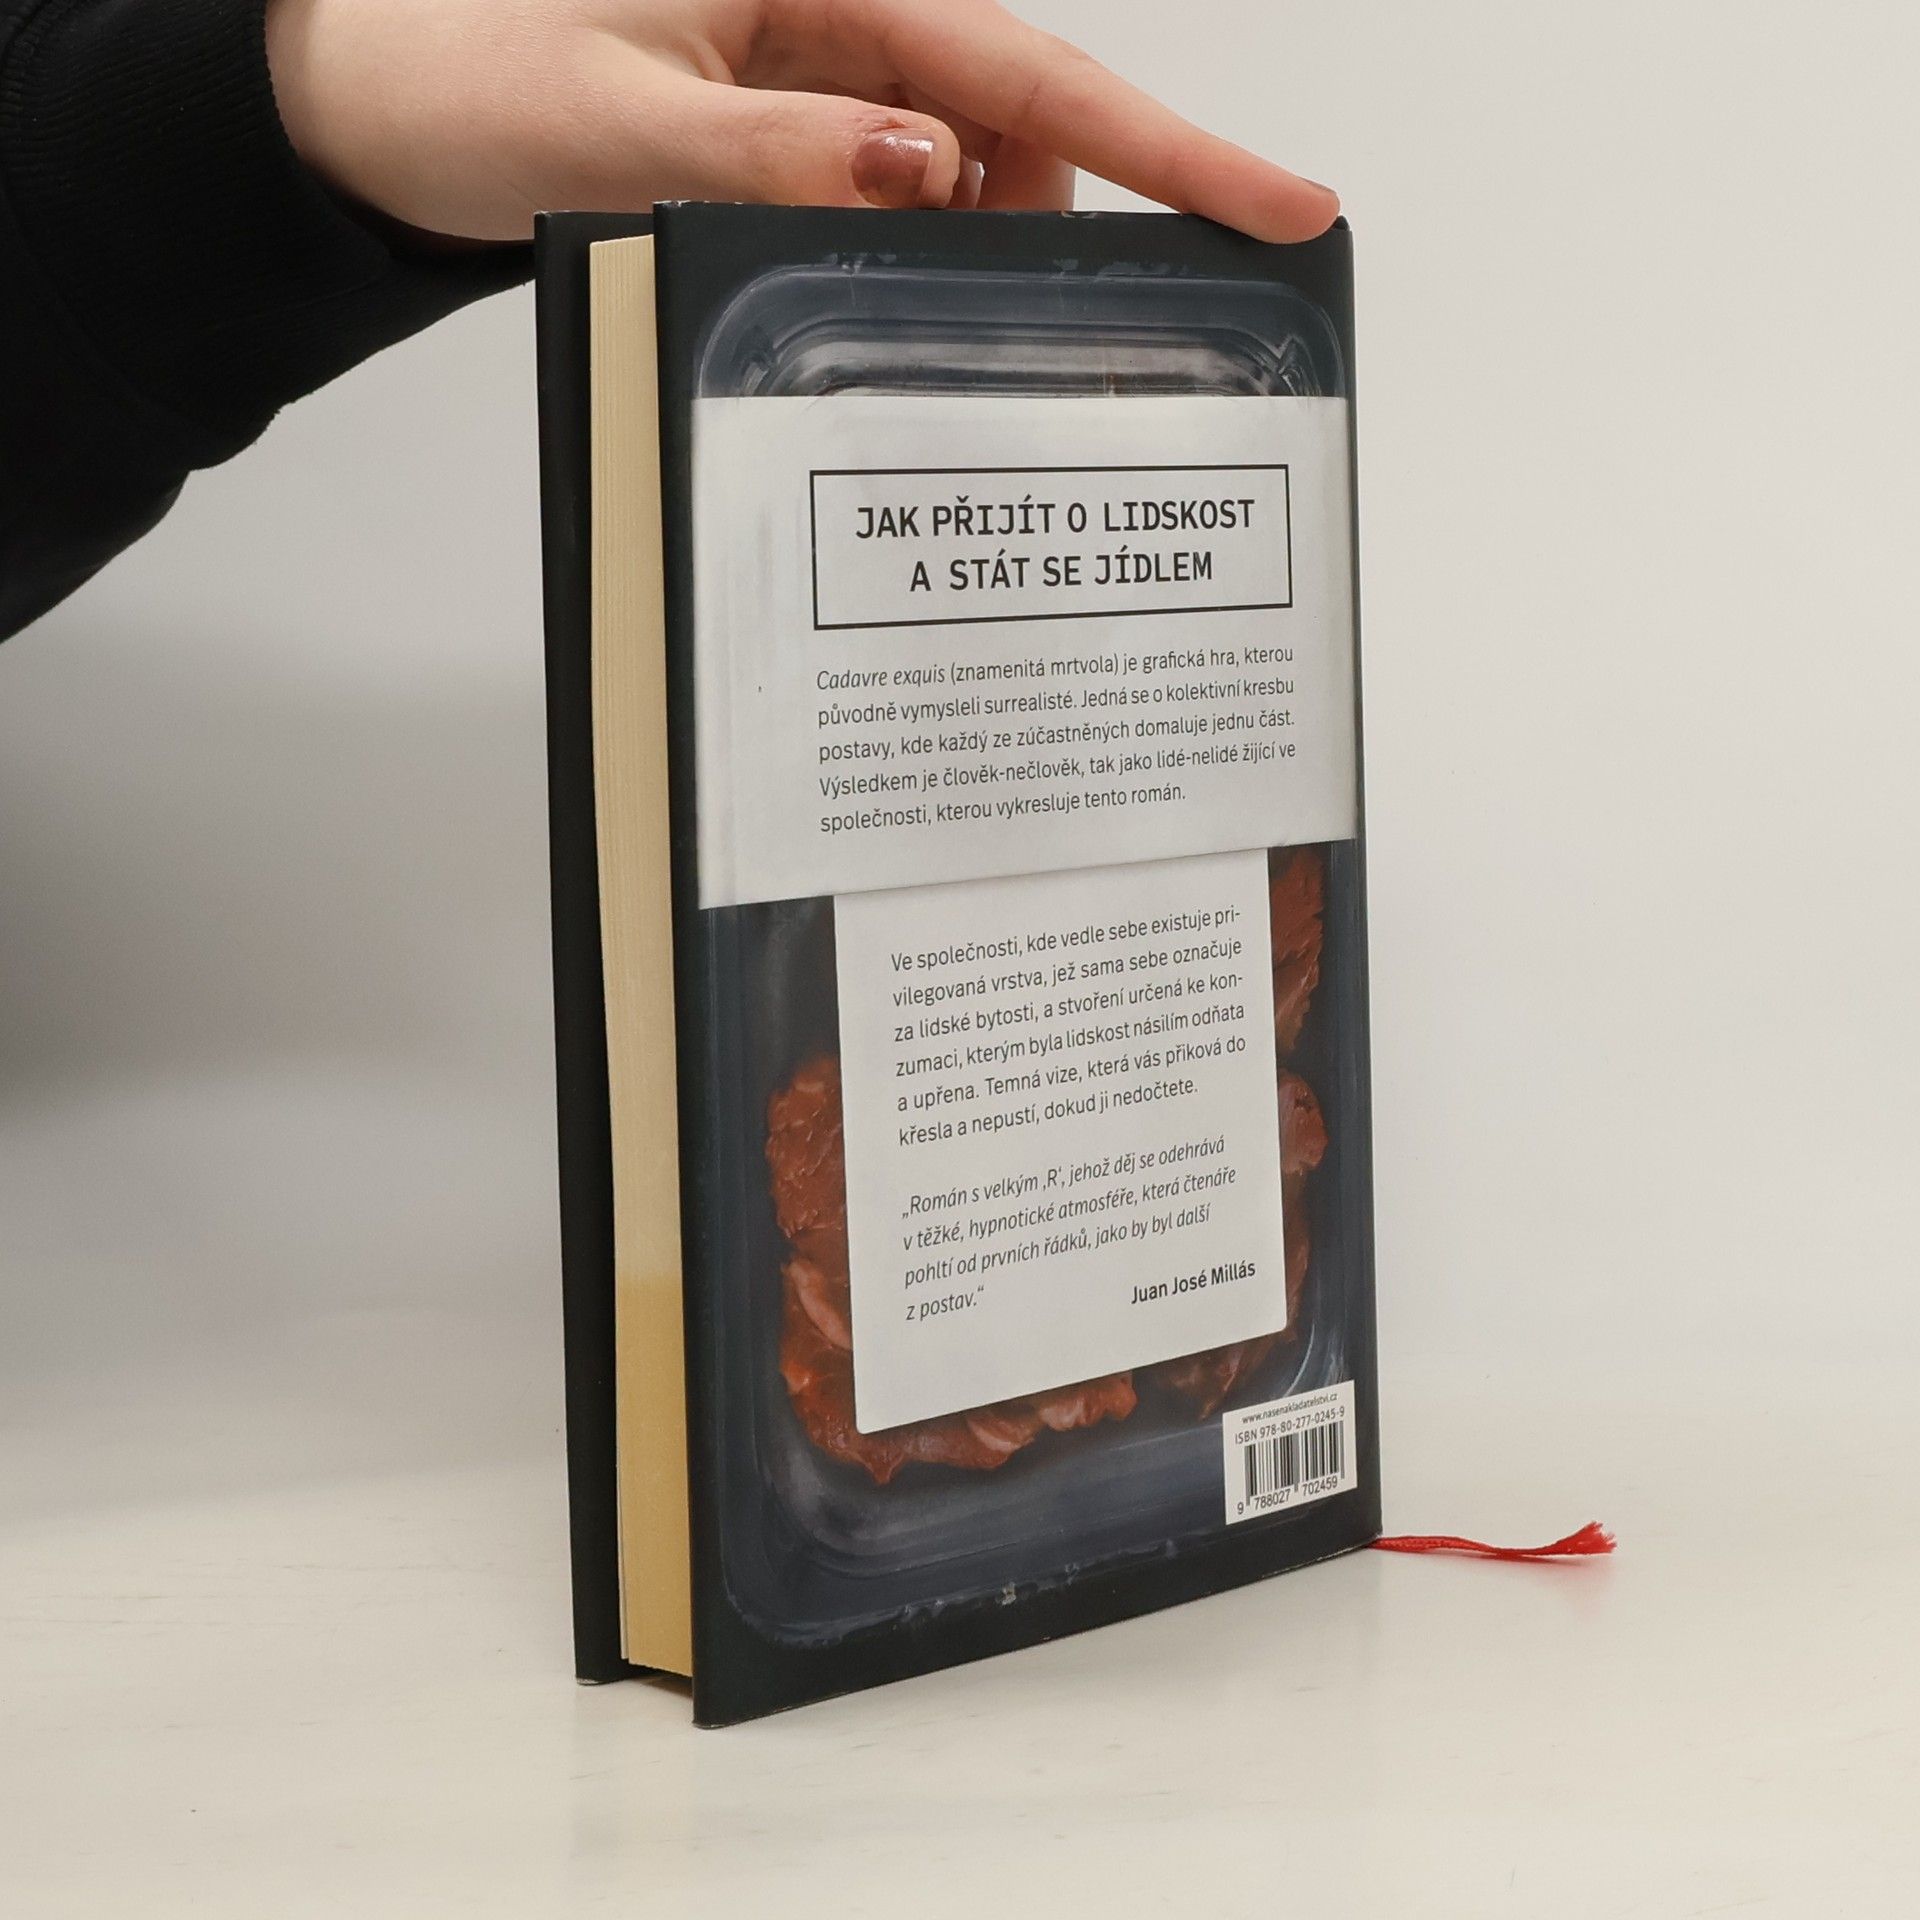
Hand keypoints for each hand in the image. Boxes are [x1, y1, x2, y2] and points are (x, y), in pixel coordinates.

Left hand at [265, 0, 1337, 245]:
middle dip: (1044, 223)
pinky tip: (852, 284)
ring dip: (958, 249)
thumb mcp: (616, 118)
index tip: (1281, 203)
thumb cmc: (467, 75)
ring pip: (967, 173)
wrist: (382, 108)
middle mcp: (841, 21)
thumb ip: (776, 146)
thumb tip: (922, 168)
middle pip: (1021, 126)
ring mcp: (825, 80)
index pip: (1029, 72)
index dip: (1167, 143)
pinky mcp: (800, 132)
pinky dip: (904, 251)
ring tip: (866, 291)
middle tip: (1030, 318)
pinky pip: (900, 198)